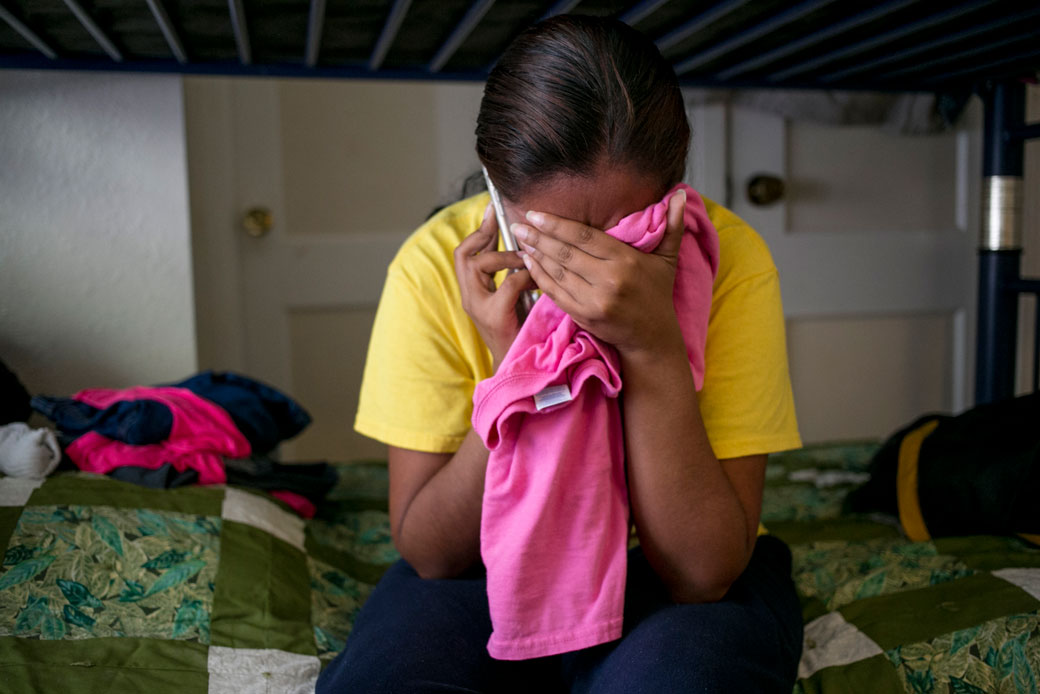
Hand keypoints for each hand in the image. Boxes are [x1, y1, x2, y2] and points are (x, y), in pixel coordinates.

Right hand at [454, 203, 533, 367]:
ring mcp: (479, 307)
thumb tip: (523, 243)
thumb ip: (509, 274)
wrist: (517, 365)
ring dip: (506, 256)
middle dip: (484, 234)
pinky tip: (536, 278)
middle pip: (463, 254)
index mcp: (471, 290)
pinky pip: (508, 283)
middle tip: (504, 222)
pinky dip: (524, 276)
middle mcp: (469, 297)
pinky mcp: (495, 316)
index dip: (478, 229)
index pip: (463, 252)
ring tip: (525, 258)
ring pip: (480, 265)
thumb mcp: (510, 297)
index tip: (492, 210)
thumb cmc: (519, 328)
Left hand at [514, 188, 687, 357]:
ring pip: (558, 273)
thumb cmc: (657, 295)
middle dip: (539, 237)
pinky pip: (556, 293)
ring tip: (520, 240)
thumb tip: (681, 195)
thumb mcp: (668, 259)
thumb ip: (673, 226)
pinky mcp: (584, 316)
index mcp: (626, 261)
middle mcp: (609, 280)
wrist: (652, 339)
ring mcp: (594, 300)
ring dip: (536, 255)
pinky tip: (528, 264)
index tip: (536, 214)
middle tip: (518, 224)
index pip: (584, 237)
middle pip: (566, 254)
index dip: (557, 225)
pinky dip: (540, 278)